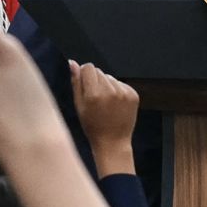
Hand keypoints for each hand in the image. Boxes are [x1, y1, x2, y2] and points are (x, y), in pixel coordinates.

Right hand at [71, 60, 139, 175]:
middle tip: (95, 99)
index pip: (89, 67)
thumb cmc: (92, 126)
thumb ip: (76, 83)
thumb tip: (72, 63)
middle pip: (100, 72)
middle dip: (96, 81)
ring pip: (111, 77)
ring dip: (107, 86)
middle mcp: (110, 91)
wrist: (113, 142)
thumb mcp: (79, 106)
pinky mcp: (133, 95)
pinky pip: (121, 84)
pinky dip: (118, 91)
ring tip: (106, 104)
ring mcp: (124, 93)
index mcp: (94, 94)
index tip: (85, 86)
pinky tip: (115, 105)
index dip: (85, 75)